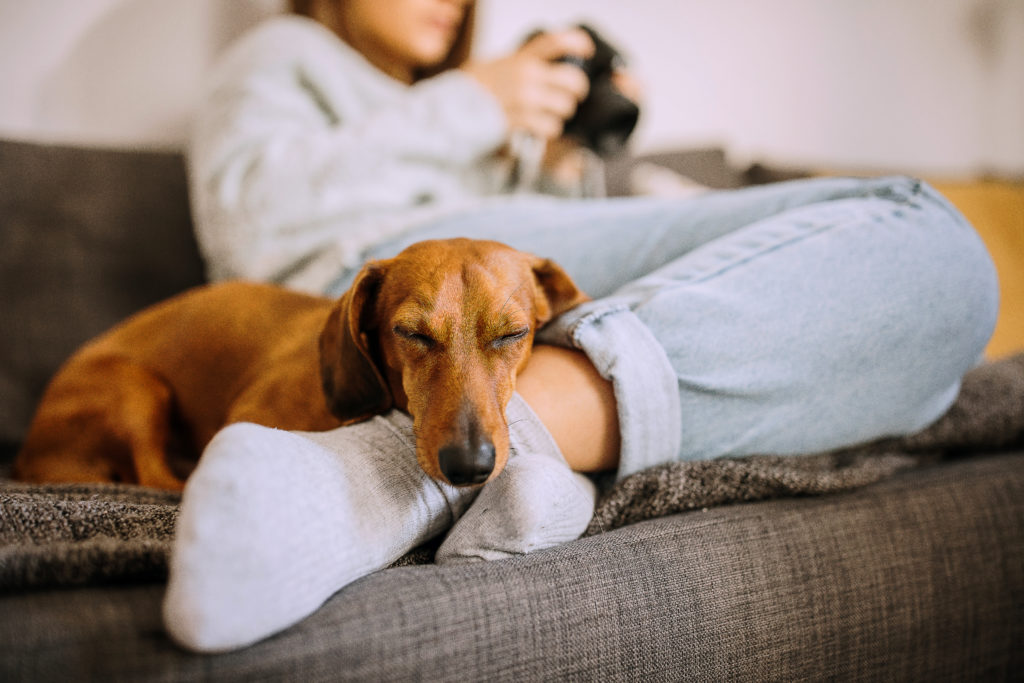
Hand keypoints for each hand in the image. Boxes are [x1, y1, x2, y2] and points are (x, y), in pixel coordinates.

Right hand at [463, 29, 593, 140]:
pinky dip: (548, 129)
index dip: (578, 43)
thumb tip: (544, 68)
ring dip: (561, 113)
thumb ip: (520, 64)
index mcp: (520, 58)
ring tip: (548, 114)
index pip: (556, 42)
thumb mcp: (495, 65)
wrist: (450, 111)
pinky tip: (537, 127)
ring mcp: (525, 99)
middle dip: (577, 91)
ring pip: (565, 107)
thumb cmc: (470, 91)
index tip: (587, 51)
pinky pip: (550, 127)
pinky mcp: (521, 121)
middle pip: (573, 80)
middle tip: (571, 96)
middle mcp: (526, 75)